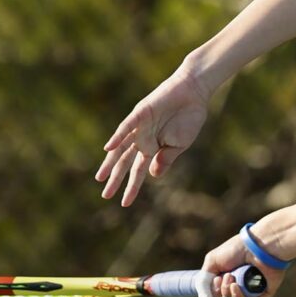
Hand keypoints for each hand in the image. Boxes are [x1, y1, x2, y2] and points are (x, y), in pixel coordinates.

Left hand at [96, 67, 210, 205]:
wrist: (194, 93)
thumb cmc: (189, 118)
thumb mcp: (179, 146)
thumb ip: (165, 160)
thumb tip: (152, 176)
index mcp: (152, 148)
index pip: (138, 170)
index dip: (131, 186)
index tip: (124, 203)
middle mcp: (142, 139)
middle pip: (124, 161)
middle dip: (115, 178)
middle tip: (105, 195)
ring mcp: (139, 126)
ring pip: (120, 146)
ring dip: (110, 162)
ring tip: (100, 177)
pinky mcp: (141, 113)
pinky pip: (127, 126)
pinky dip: (118, 136)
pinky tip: (109, 148)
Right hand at [199, 233, 285, 296]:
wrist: (257, 246)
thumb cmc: (236, 249)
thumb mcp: (212, 261)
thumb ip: (204, 281)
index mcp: (225, 277)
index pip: (214, 296)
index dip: (209, 296)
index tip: (210, 287)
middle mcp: (236, 285)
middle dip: (217, 291)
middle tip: (220, 278)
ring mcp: (248, 291)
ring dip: (226, 291)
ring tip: (231, 277)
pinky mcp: (261, 294)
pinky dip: (237, 296)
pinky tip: (235, 286)